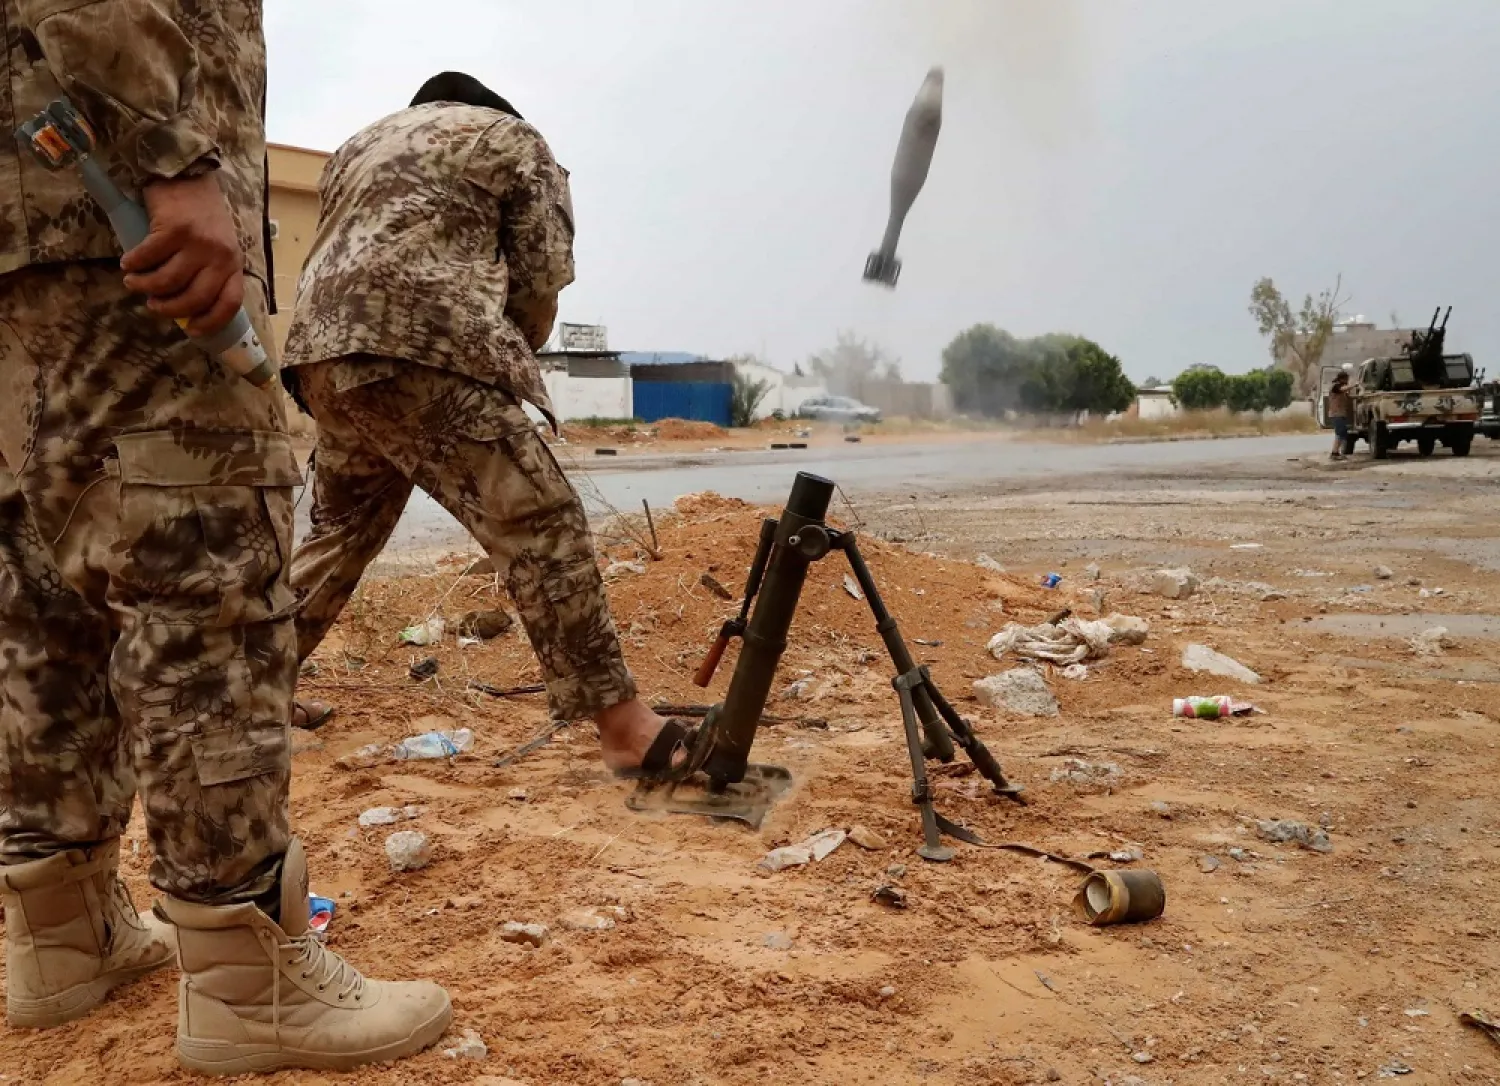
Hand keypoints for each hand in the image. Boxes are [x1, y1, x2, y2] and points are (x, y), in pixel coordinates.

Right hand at [120, 172, 243, 337]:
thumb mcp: (217, 244)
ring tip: (134, 283)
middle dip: (170, 308)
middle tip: (154, 305)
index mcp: (233, 262)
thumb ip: (208, 270)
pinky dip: (134, 264)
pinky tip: (127, 264)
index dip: (211, 321)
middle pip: (195, 298)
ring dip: (145, 287)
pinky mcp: (174, 230)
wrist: (186, 173)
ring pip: (168, 281)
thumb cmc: (200, 212)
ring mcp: (198, 243)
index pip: (230, 303)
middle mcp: (220, 256)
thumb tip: (185, 305)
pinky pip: (149, 258)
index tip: (192, 329)